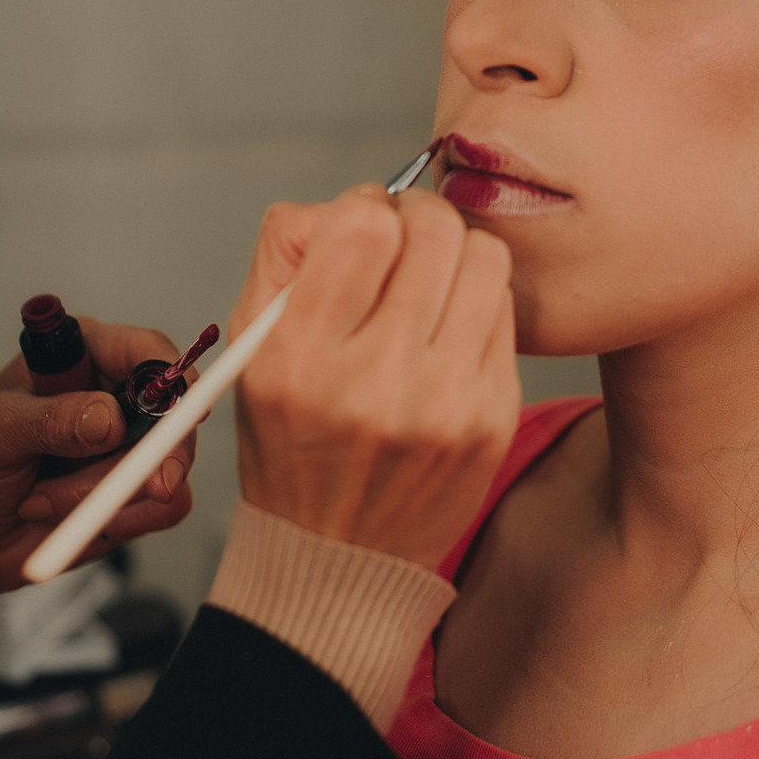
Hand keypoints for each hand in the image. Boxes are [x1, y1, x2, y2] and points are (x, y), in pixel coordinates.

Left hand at [0, 319, 200, 600]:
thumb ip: (49, 419)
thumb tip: (111, 418)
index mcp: (84, 357)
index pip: (145, 349)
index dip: (173, 375)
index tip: (182, 410)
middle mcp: (117, 397)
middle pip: (176, 413)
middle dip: (152, 456)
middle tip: (148, 484)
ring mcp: (133, 447)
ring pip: (168, 467)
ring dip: (106, 496)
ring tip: (44, 501)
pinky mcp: (141, 493)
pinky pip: (166, 509)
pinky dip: (122, 522)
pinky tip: (74, 523)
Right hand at [232, 184, 520, 569]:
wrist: (339, 558)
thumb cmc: (293, 439)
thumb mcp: (252, 351)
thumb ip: (287, 255)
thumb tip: (353, 200)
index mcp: (302, 359)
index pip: (362, 225)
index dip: (364, 206)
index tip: (361, 228)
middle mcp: (377, 381)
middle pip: (435, 230)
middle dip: (417, 219)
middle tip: (402, 244)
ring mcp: (446, 402)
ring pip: (485, 258)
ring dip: (456, 254)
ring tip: (429, 283)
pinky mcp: (494, 416)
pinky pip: (506, 311)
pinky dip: (476, 305)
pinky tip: (447, 334)